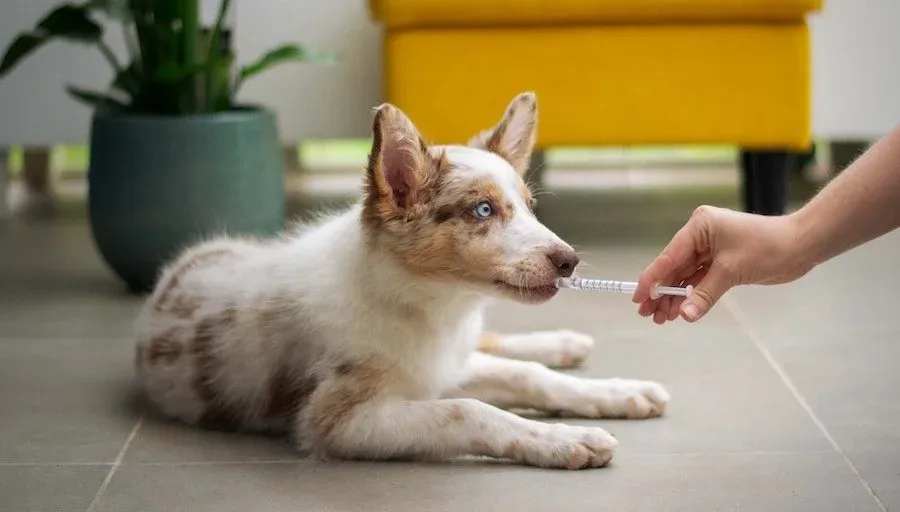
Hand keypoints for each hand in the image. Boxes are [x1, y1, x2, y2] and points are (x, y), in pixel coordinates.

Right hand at [632, 206, 813, 323]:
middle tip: (648, 315)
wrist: (801, 246)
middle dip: (662, 293)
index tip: (638, 298)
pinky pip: (699, 280)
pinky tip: (681, 311)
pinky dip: (691, 295)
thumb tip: (685, 316)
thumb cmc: (767, 247)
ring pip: (685, 276)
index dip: (652, 279)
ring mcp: (710, 248)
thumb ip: (704, 294)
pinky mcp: (721, 261)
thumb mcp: (731, 271)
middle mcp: (701, 235)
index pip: (669, 256)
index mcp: (699, 227)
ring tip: (662, 319)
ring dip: (675, 297)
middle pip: (674, 268)